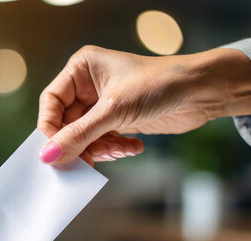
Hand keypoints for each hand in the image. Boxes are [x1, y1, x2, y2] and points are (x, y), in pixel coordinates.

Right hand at [37, 46, 250, 164]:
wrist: (201, 91)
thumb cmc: (159, 84)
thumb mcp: (115, 110)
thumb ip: (79, 135)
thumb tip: (48, 156)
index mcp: (81, 69)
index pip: (50, 103)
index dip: (52, 130)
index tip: (58, 153)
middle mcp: (89, 84)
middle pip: (67, 124)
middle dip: (81, 144)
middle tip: (91, 161)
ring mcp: (104, 103)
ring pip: (85, 137)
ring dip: (100, 149)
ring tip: (121, 150)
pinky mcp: (118, 119)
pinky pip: (103, 141)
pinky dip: (115, 148)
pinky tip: (134, 146)